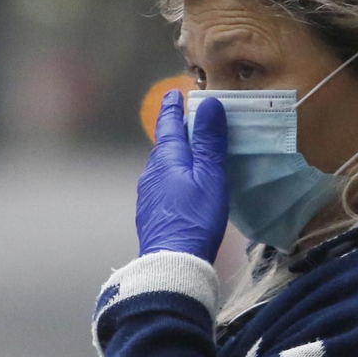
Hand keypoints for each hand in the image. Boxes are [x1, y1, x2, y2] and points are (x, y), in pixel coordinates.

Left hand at [135, 90, 227, 262]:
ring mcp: (148, 195)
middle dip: (176, 133)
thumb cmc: (195, 217)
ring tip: (190, 155)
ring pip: (163, 168)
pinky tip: (183, 188)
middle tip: (189, 122)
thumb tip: (209, 103)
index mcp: (166, 159)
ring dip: (176, 158)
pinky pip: (163, 187)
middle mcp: (151, 173)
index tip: (173, 94)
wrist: (172, 262)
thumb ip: (209, 141)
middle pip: (165, 146)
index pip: (169, 125)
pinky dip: (174, 179)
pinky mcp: (150, 214)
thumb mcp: (209, 176)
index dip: (173, 108)